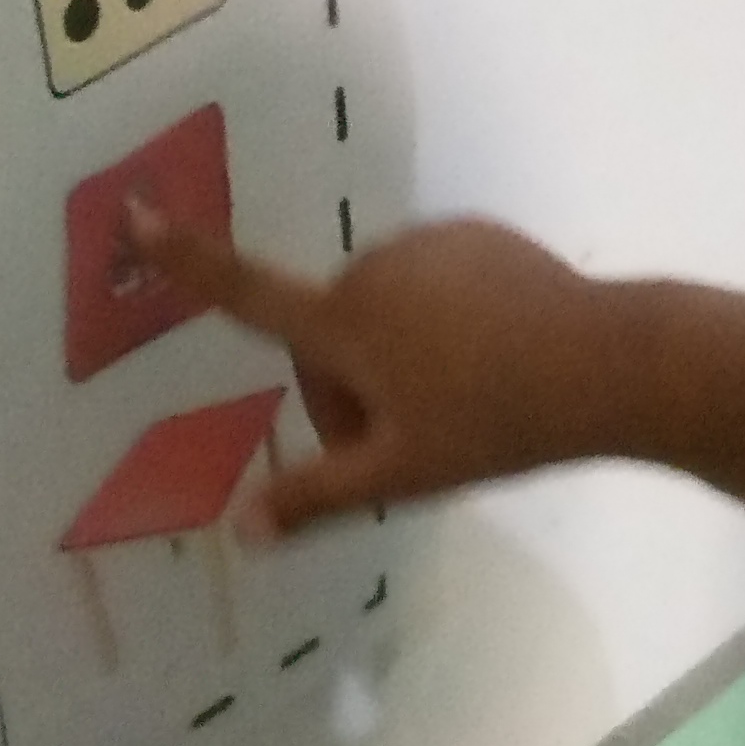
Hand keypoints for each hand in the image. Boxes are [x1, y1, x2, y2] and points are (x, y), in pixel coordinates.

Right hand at [126, 209, 616, 535]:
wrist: (609, 363)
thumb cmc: (494, 422)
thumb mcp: (400, 475)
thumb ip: (316, 498)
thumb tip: (240, 532)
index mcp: (345, 318)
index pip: (246, 291)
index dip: (186, 260)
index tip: (136, 213)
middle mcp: (376, 264)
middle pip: (329, 336)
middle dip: (348, 388)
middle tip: (406, 444)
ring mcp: (430, 243)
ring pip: (382, 312)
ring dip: (396, 357)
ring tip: (460, 406)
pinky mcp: (477, 236)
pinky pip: (431, 285)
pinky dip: (441, 324)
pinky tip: (492, 364)